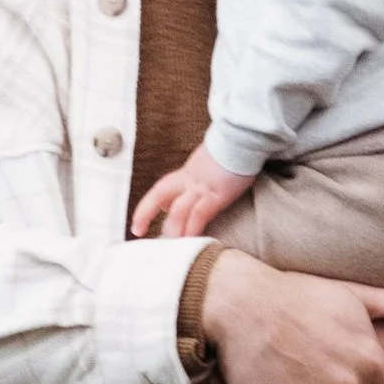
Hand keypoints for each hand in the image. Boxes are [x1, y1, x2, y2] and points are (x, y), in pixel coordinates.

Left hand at [132, 145, 259, 238]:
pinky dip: (194, 228)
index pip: (161, 191)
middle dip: (146, 212)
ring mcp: (203, 187)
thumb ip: (195, 180)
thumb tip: (182, 198)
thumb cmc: (233, 152)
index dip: (147, 207)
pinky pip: (200, 214)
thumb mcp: (208, 164)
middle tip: (139, 232)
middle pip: (160, 194)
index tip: (138, 225)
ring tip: (171, 244)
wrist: (245, 138)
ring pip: (179, 209)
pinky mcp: (219, 194)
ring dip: (174, 228)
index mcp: (187, 173)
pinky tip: (192, 240)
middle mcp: (190, 179)